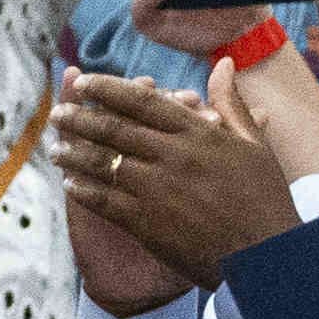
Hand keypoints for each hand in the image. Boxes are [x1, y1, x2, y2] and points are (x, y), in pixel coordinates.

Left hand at [52, 68, 295, 306]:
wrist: (264, 256)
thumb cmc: (263, 199)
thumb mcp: (253, 144)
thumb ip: (230, 103)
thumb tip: (224, 63)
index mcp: (198, 133)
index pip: (142, 101)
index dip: (108, 89)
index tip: (83, 81)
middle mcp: (173, 156)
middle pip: (115, 128)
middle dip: (80, 118)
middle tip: (57, 113)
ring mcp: (156, 189)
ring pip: (103, 163)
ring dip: (74, 154)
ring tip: (54, 148)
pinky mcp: (145, 222)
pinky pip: (104, 200)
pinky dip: (84, 190)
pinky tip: (69, 184)